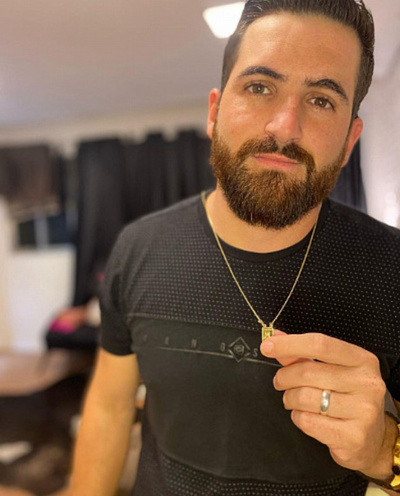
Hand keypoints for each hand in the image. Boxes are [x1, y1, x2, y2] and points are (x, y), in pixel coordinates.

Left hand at [260, 331, 392, 476]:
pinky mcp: (353, 436)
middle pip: (307, 372)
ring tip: (295, 401)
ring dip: (290, 399)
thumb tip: (275, 337)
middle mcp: (366, 383)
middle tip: (281, 381)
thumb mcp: (331, 370)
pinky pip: (307, 421)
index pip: (320, 344)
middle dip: (284, 377)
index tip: (268, 346)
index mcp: (362, 360)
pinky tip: (307, 416)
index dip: (290, 344)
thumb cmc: (348, 397)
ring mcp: (363, 411)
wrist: (373, 438)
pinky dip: (298, 417)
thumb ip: (302, 354)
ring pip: (304, 397)